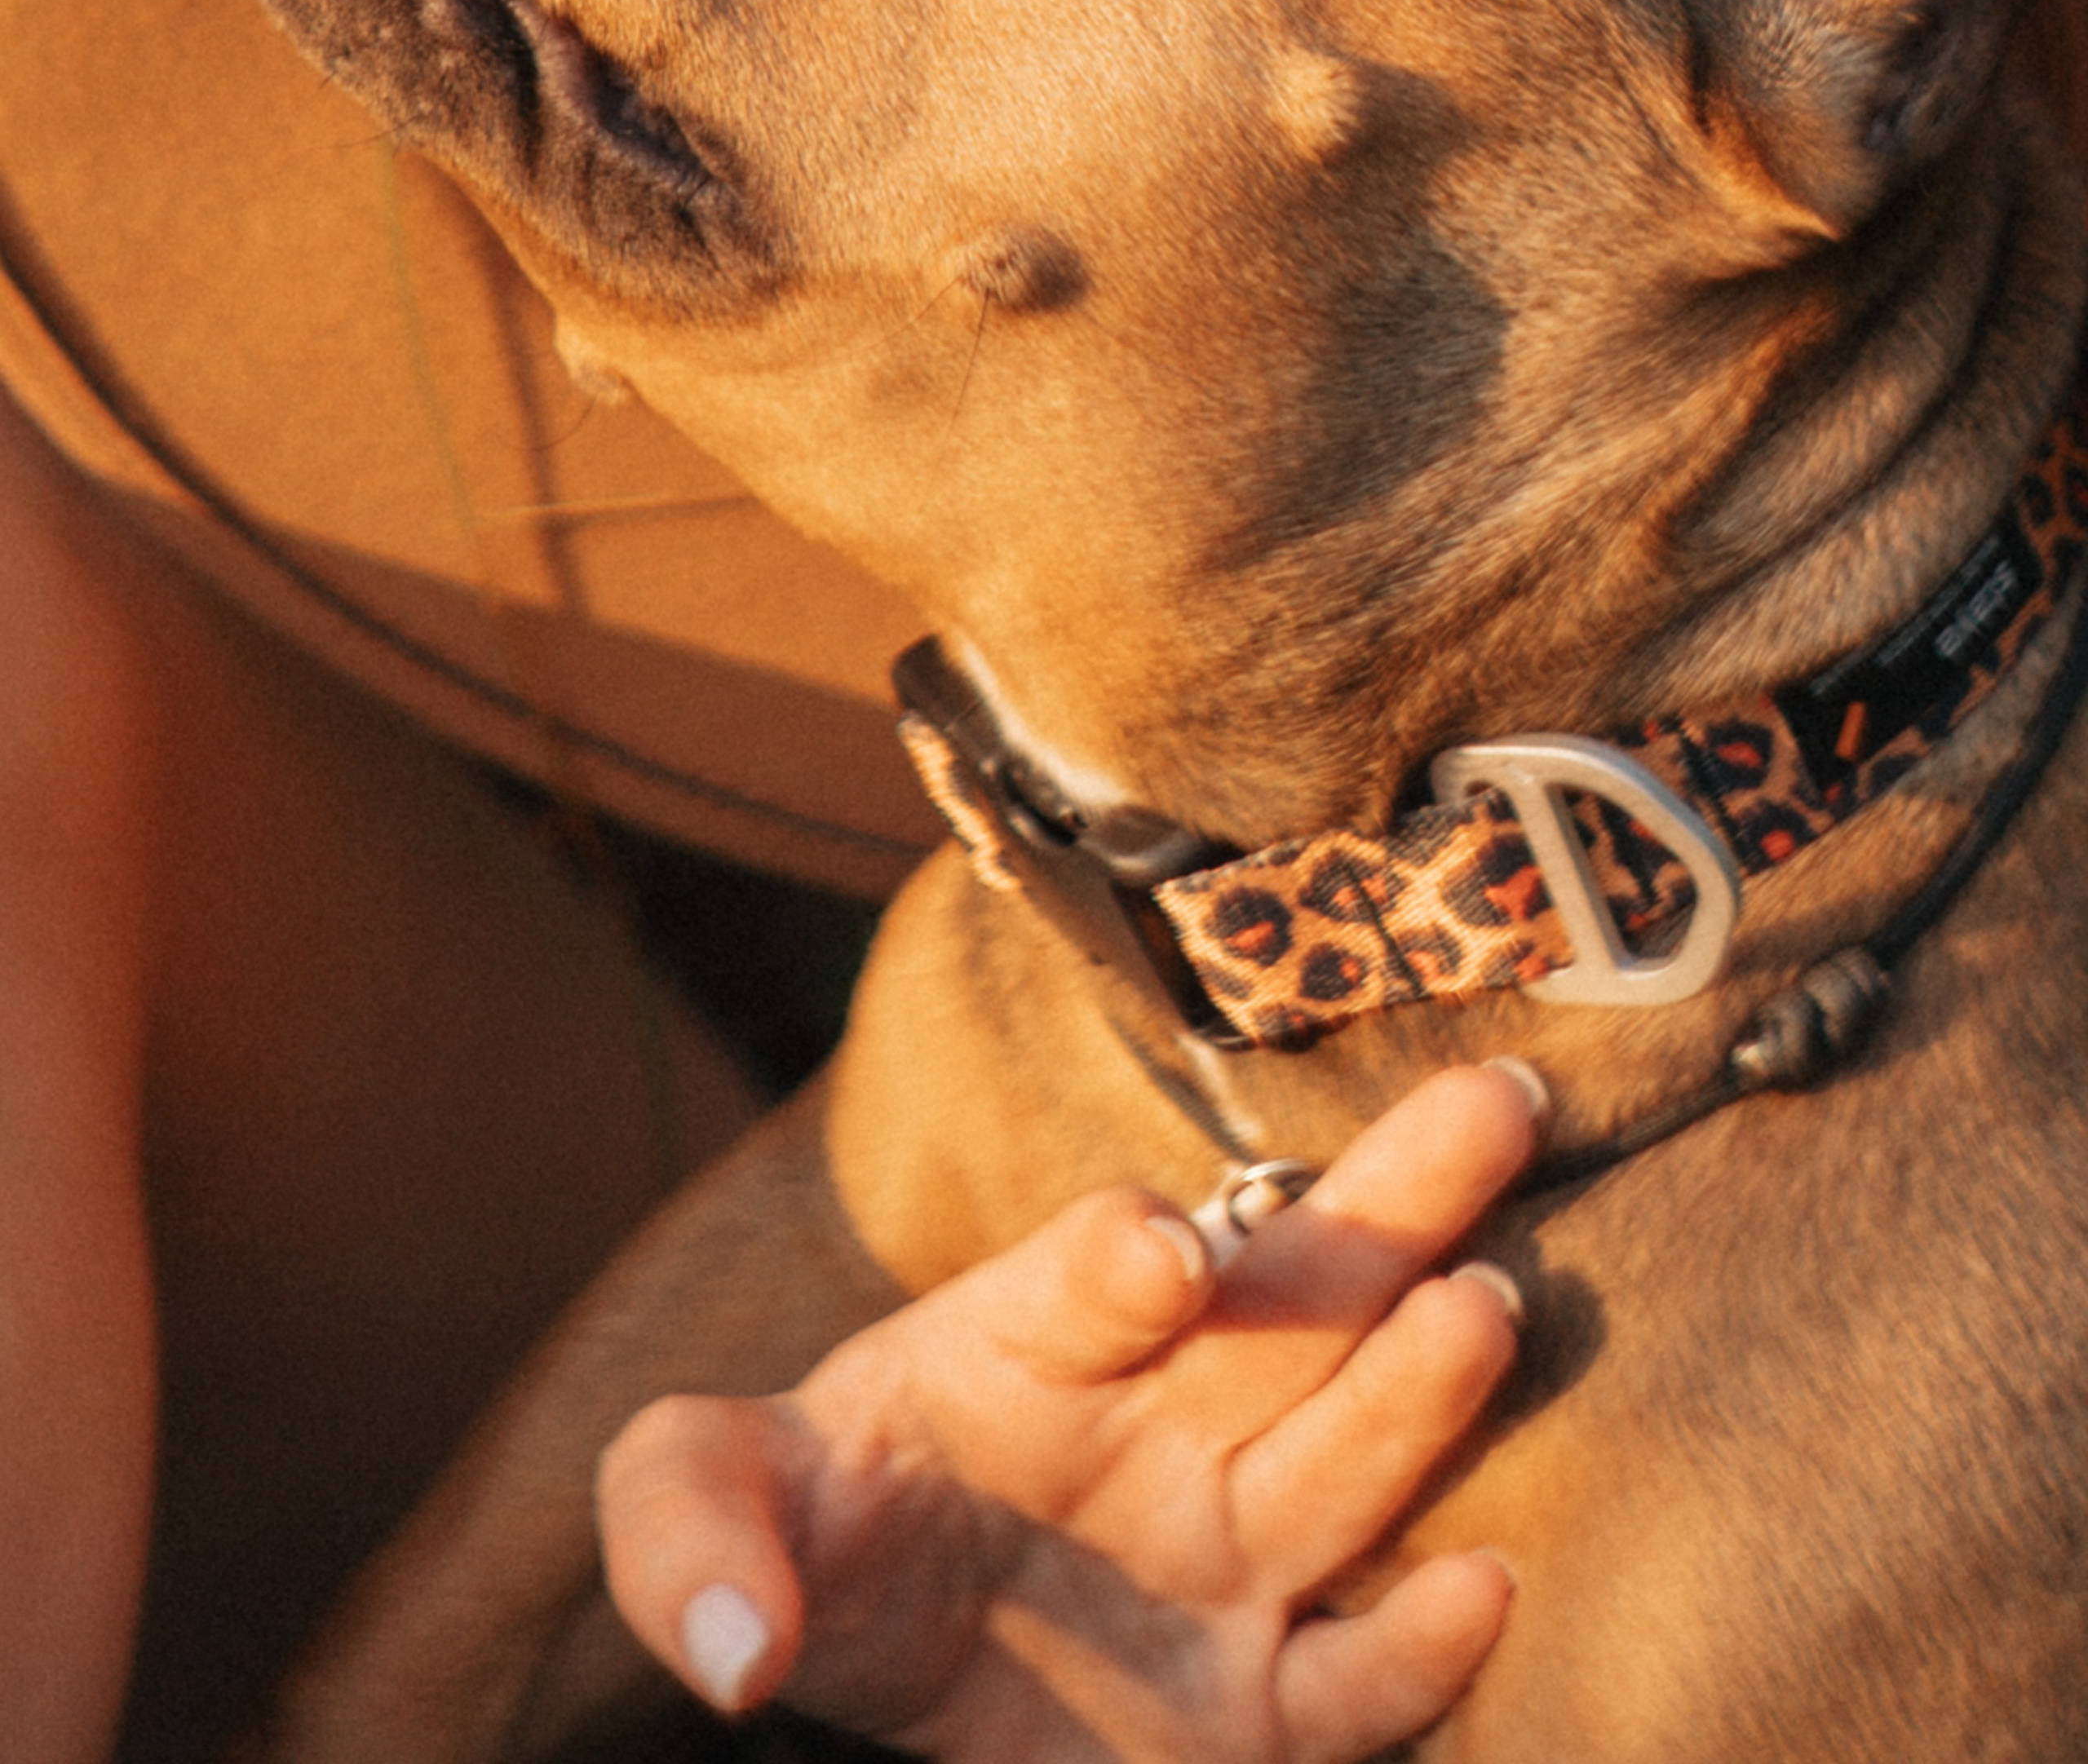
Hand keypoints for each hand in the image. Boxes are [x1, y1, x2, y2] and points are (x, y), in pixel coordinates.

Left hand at [596, 1062, 1537, 1761]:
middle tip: (1492, 1097)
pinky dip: (1425, 1642)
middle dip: (1393, 1194)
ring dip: (1421, 1382)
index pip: (1083, 1276)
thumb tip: (732, 1650)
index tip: (1160, 1247)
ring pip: (1354, 1447)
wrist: (909, 1649)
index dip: (1120, 1255)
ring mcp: (1229, 1551)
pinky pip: (1360, 1678)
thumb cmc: (823, 1534)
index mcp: (1031, 1337)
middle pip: (1294, 1291)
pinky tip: (1485, 1582)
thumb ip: (682, 1527)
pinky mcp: (1269, 1705)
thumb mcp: (700, 1502)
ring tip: (1482, 1304)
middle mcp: (1164, 1416)